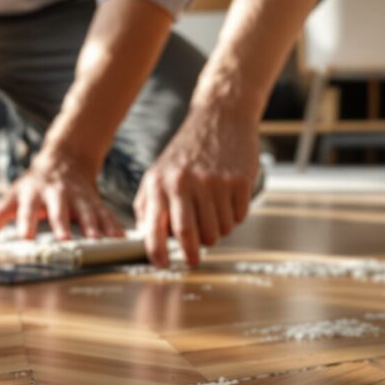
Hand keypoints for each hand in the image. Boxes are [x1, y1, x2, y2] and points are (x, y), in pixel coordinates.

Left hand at [0, 149, 125, 240]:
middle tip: (65, 240)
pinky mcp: (95, 202)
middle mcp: (56, 194)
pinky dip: (113, 227)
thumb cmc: (34, 185)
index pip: (26, 210)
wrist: (65, 160)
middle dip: (62, 225)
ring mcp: (77, 197)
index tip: (25, 238)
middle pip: (59, 210)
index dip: (25, 224)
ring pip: (86, 211)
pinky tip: (120, 240)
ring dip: (92, 226)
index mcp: (33, 194)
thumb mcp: (13, 196)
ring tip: (97, 241)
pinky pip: (106, 214)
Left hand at [134, 106, 258, 267]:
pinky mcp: (239, 181)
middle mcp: (185, 183)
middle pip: (190, 235)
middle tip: (193, 260)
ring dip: (216, 233)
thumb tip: (145, 236)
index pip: (155, 228)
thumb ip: (148, 204)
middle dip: (191, 254)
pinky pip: (238, 218)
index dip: (158, 253)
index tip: (162, 266)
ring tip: (212, 215)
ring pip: (217, 231)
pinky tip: (227, 201)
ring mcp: (214, 182)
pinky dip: (233, 218)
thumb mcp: (158, 172)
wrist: (219, 118)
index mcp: (160, 183)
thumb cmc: (186, 151)